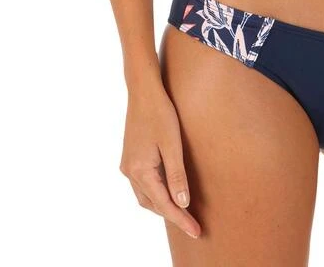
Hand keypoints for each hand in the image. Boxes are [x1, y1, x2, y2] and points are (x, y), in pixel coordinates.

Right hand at [120, 82, 200, 239]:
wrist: (143, 91)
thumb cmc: (160, 113)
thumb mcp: (173, 145)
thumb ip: (177, 175)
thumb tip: (182, 203)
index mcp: (140, 170)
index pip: (163, 204)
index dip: (181, 219)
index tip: (196, 232)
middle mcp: (129, 171)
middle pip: (152, 203)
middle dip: (172, 215)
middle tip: (193, 225)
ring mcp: (127, 165)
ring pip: (146, 195)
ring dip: (163, 205)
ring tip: (183, 213)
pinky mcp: (130, 158)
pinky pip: (143, 184)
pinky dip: (156, 192)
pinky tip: (169, 192)